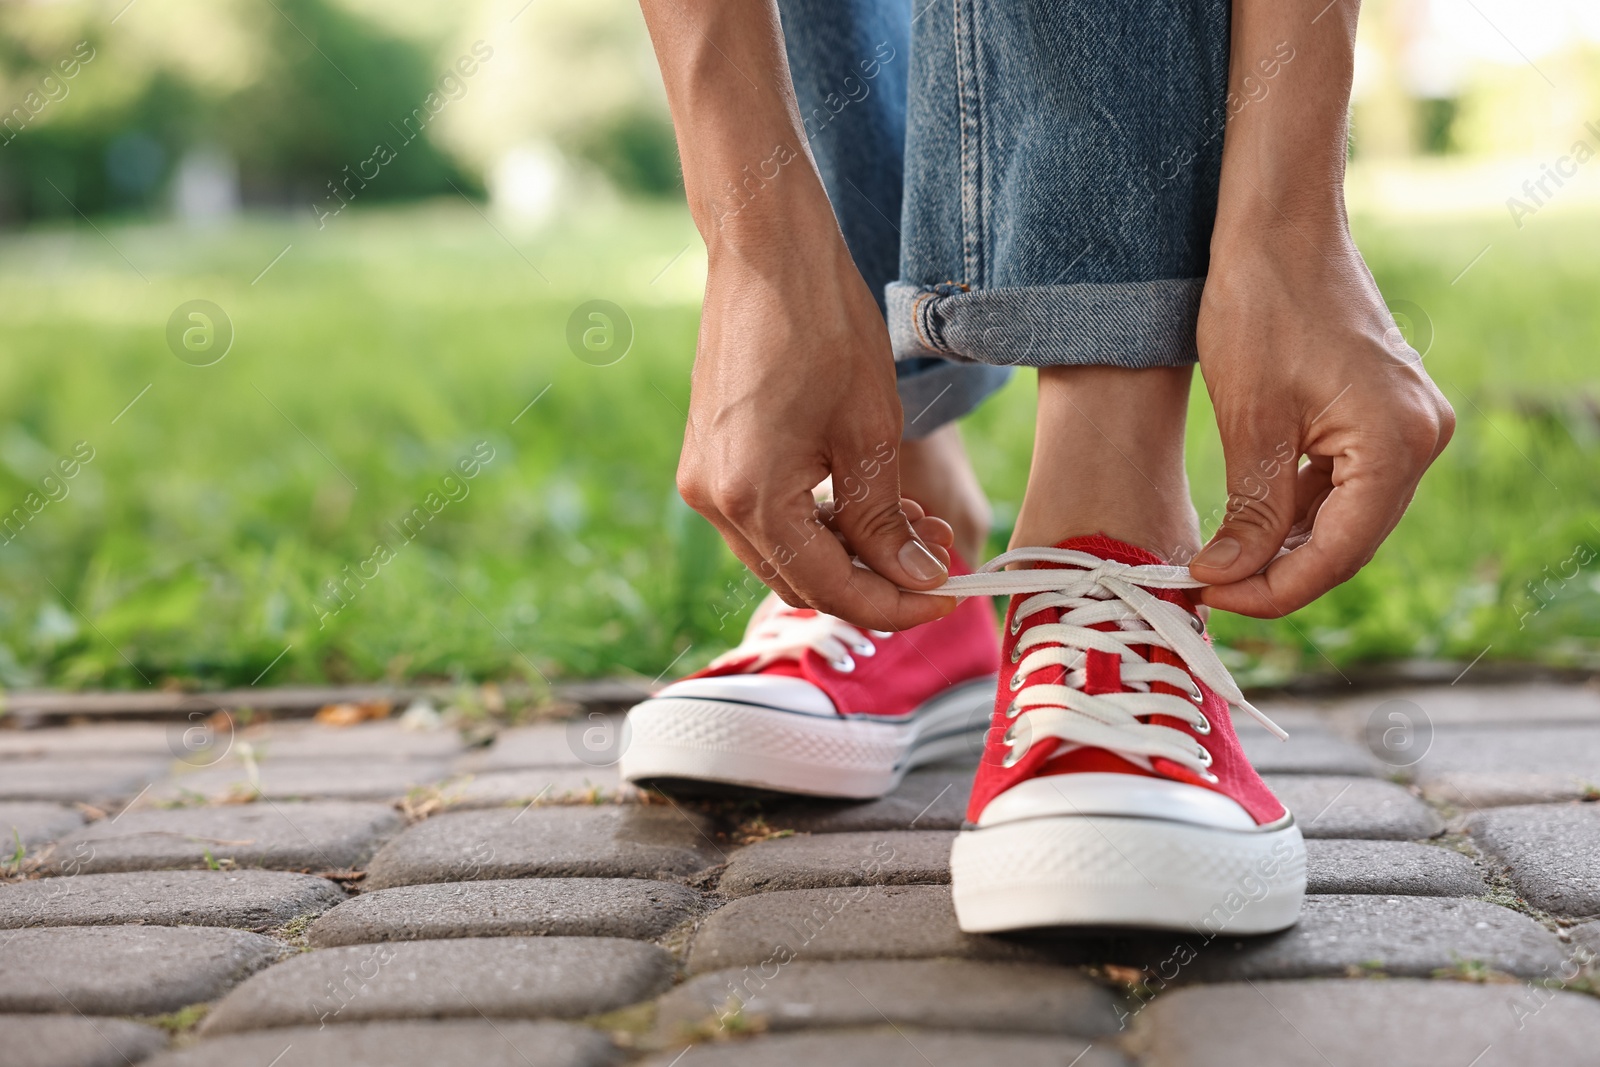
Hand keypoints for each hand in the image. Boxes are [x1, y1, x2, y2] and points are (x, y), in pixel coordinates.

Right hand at [676, 224, 955, 631]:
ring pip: (784, 554)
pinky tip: (864, 502)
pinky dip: (817, 525)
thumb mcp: (871, 433)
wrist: (767, 253)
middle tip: (938, 556)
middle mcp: (714, 502)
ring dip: (849, 554)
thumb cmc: (824, 327)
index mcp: (752, 498)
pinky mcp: (709, 461)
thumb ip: (887, 522)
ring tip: (913, 524)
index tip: (951, 593)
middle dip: (875, 581)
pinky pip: (767, 520)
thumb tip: (917, 580)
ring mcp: (704, 482)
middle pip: (802, 581)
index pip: (831, 588)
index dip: (896, 604)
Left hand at [1188, 228, 1454, 616]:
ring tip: (1221, 558)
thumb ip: (1250, 511)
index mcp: (1397, 442)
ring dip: (1287, 543)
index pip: (1339, 553)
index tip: (1212, 594)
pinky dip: (1298, 506)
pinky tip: (1250, 521)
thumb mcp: (1249, 421)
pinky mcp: (1381, 413)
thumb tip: (1225, 580)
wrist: (1278, 226)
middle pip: (1349, 541)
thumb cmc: (1262, 306)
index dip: (1274, 588)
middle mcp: (1419, 437)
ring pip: (1345, 517)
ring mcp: (1405, 424)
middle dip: (1279, 571)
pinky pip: (1344, 482)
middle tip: (1210, 584)